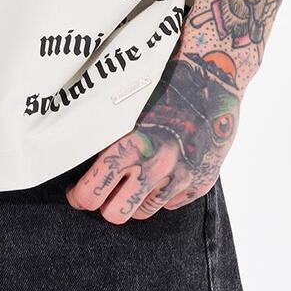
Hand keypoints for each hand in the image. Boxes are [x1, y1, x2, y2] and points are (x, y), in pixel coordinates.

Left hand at [65, 49, 242, 223]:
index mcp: (130, 146)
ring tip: (135, 176)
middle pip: (115, 215)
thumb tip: (81, 161)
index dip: (79, 196)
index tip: (77, 192)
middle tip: (104, 189)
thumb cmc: (162, 80)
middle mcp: (155, 168)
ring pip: (143, 212)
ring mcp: (180, 179)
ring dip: (135, 198)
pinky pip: (171, 202)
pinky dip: (164, 190)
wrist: (213, 74)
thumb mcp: (125, 105)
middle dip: (105, 203)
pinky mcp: (200, 182)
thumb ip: (105, 137)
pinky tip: (163, 168)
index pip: (90, 195)